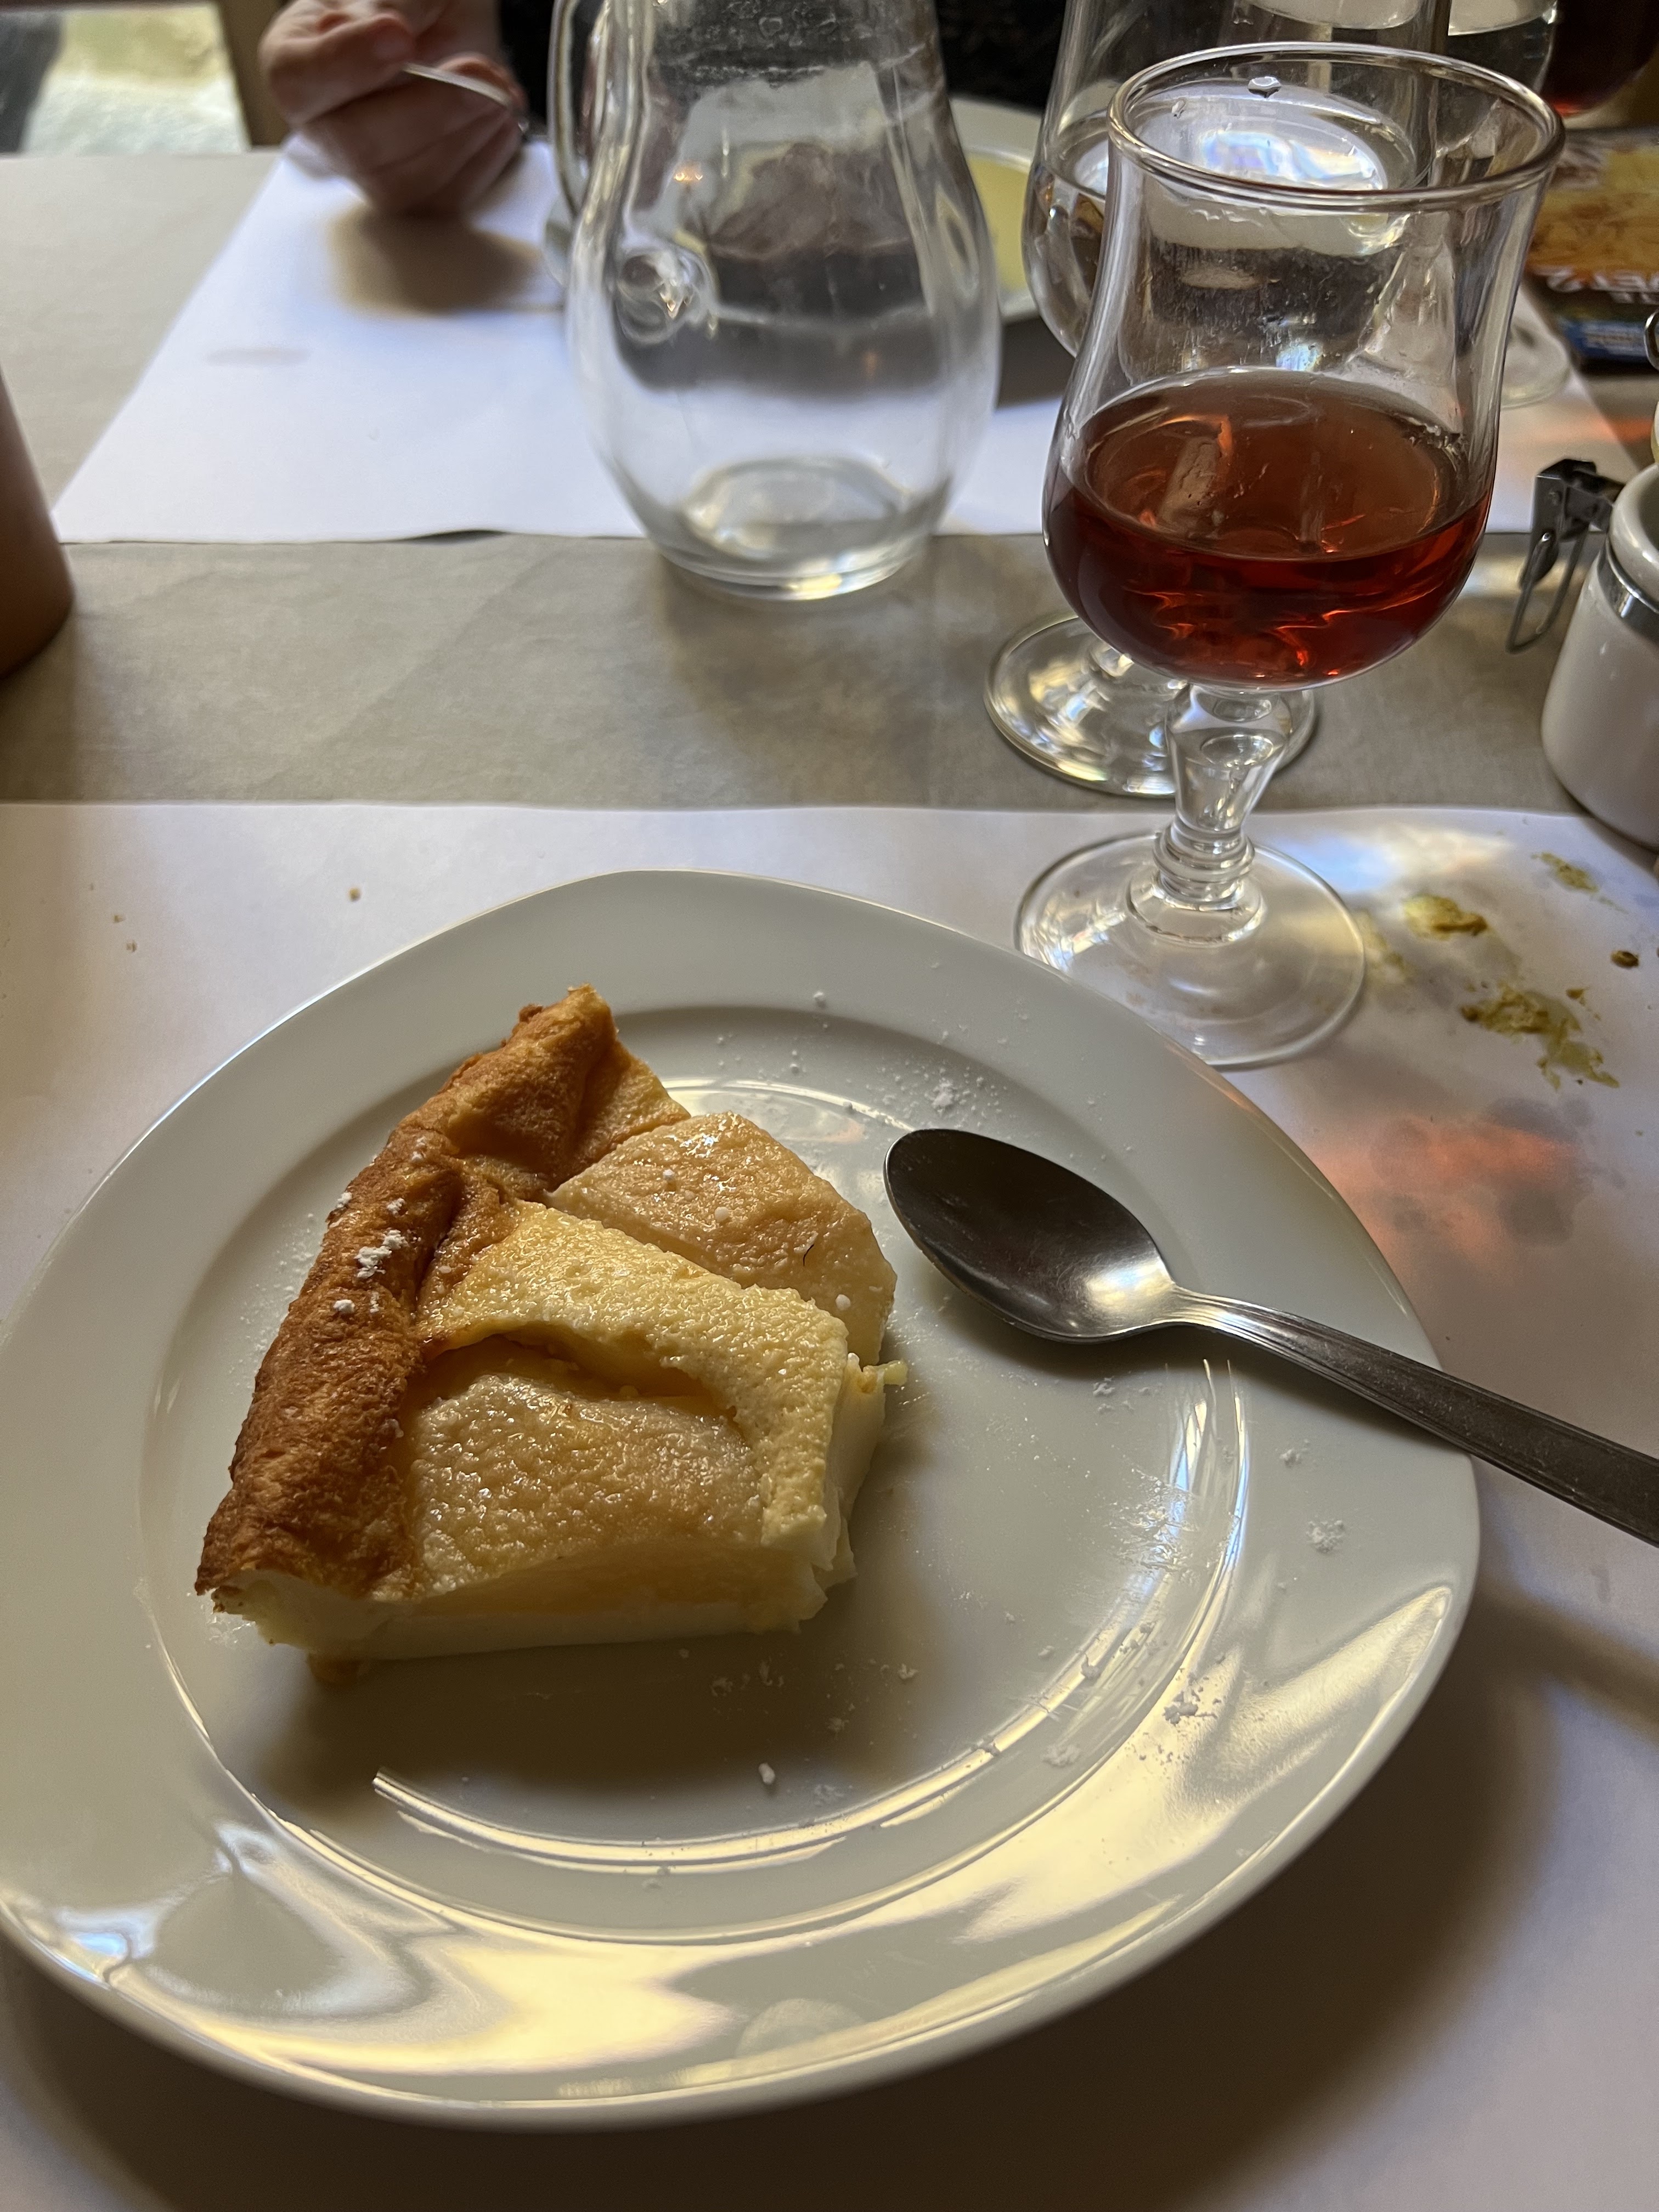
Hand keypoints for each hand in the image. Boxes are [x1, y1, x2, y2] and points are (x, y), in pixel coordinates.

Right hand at [261, 0, 526, 216]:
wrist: (449, 25)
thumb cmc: (412, 6)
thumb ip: (384, 1)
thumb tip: (382, 32)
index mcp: (296, 63)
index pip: (297, 82)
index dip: (347, 64)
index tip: (399, 36)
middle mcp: (324, 126)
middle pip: (357, 145)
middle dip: (427, 110)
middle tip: (477, 69)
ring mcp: (368, 170)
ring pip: (402, 184)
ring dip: (462, 136)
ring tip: (499, 88)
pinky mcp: (416, 195)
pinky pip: (443, 200)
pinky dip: (483, 158)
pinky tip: (501, 117)